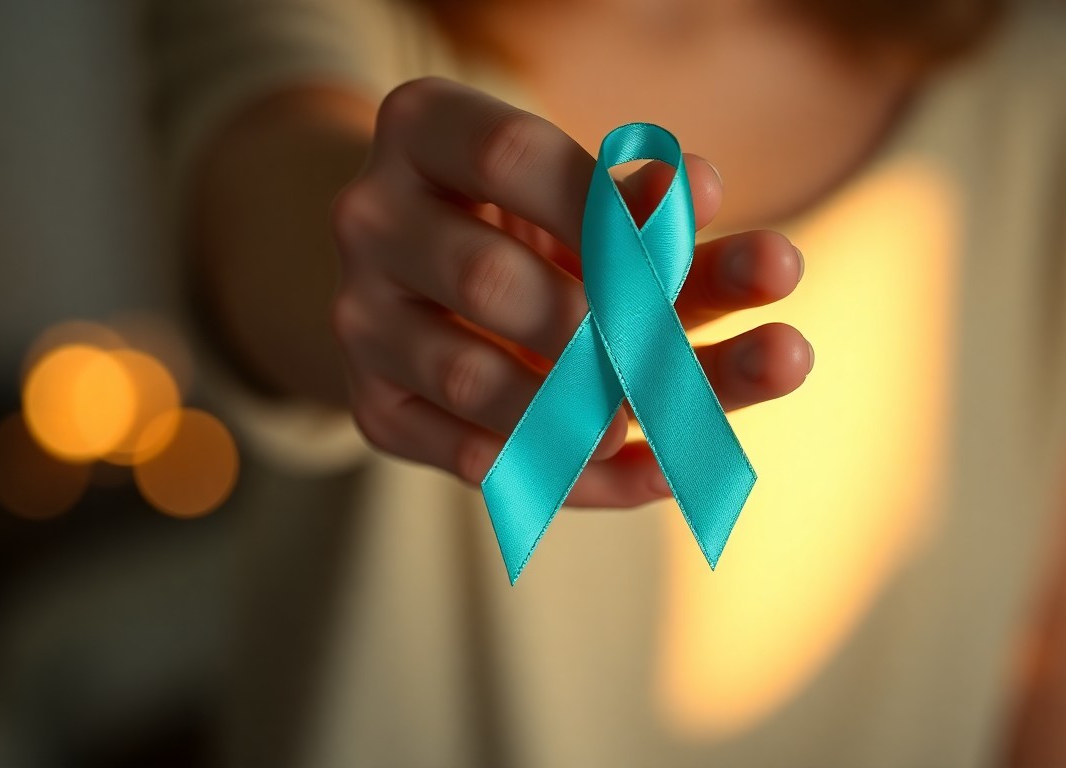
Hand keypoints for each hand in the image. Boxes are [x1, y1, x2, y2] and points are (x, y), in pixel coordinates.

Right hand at [330, 77, 811, 506]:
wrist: (442, 279)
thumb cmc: (544, 223)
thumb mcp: (598, 201)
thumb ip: (654, 210)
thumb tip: (704, 192)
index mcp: (422, 129)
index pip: (510, 157)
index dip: (606, 208)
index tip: (693, 243)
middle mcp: (370, 218)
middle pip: (488, 280)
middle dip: (602, 327)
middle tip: (680, 353)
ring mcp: (361, 319)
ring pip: (473, 380)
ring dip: (581, 411)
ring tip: (670, 423)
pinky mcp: (377, 408)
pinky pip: (470, 456)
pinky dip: (573, 472)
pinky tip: (656, 470)